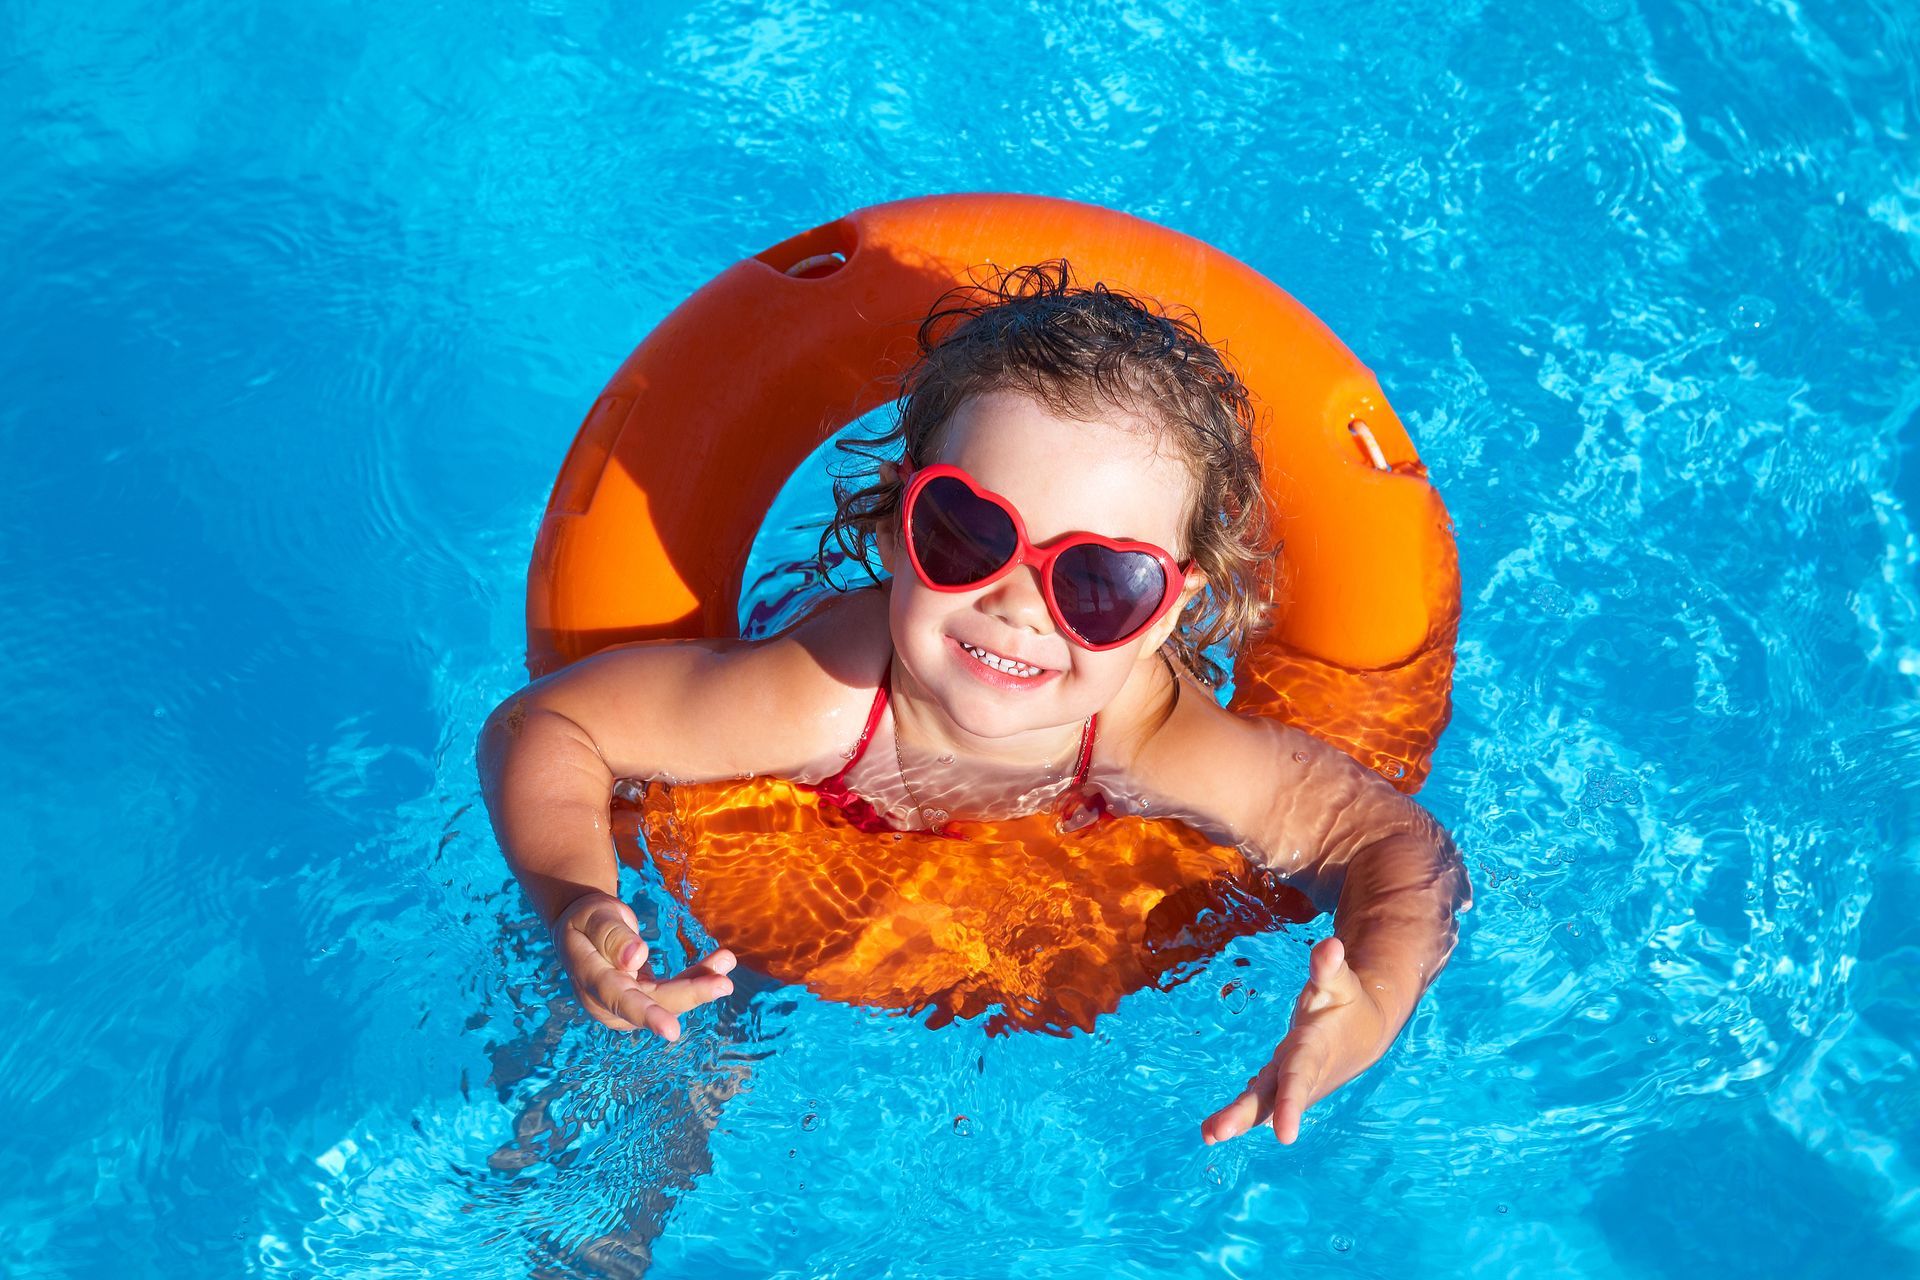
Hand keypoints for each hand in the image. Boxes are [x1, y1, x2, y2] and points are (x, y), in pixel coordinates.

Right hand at [551, 891, 736, 1040]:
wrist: (583, 930)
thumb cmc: (587, 920)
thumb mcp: (594, 917)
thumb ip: (612, 936)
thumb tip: (636, 957)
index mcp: (589, 979)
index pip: (619, 999)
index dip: (647, 1014)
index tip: (672, 1030)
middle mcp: (608, 1001)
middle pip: (654, 1001)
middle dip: (691, 993)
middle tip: (724, 984)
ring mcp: (627, 1004)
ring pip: (669, 998)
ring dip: (701, 982)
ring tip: (727, 961)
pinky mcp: (645, 998)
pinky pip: (675, 989)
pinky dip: (699, 975)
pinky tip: (722, 962)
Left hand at [1200, 936, 1387, 1145]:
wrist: (1365, 1032)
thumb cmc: (1348, 1002)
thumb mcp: (1340, 982)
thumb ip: (1330, 967)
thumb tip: (1330, 945)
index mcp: (1313, 1051)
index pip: (1299, 1078)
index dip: (1291, 1105)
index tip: (1284, 1135)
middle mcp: (1301, 1073)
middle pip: (1270, 1098)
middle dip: (1243, 1116)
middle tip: (1213, 1134)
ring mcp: (1291, 1081)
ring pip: (1262, 1103)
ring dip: (1237, 1119)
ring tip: (1207, 1134)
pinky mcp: (1283, 1081)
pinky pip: (1260, 1099)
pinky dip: (1243, 1112)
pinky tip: (1218, 1126)